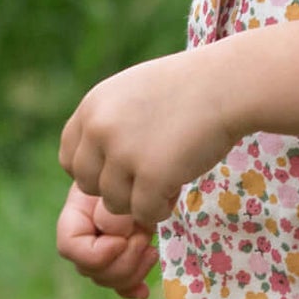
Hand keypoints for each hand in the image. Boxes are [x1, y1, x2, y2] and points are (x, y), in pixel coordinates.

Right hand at [56, 184, 159, 298]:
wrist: (148, 173)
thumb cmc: (134, 172)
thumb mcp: (122, 184)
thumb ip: (113, 209)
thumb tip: (113, 235)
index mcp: (76, 217)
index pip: (70, 248)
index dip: (97, 253)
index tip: (123, 239)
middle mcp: (84, 239)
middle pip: (91, 271)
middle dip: (122, 260)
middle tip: (143, 237)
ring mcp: (102, 251)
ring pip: (108, 280)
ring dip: (133, 270)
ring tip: (150, 247)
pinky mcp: (121, 259)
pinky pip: (121, 286)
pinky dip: (132, 289)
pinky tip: (143, 291)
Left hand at [59, 48, 235, 231]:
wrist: (228, 86)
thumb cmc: (190, 87)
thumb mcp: (133, 92)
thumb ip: (109, 121)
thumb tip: (98, 157)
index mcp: (92, 108)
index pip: (70, 159)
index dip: (96, 171)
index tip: (122, 170)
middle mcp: (100, 130)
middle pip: (89, 185)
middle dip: (117, 189)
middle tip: (149, 179)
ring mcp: (123, 154)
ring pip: (114, 204)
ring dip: (140, 201)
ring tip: (168, 182)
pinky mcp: (151, 176)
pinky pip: (143, 213)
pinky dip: (159, 210)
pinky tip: (176, 191)